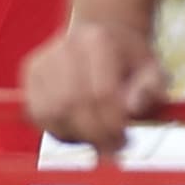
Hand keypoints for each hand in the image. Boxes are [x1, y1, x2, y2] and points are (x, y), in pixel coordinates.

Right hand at [23, 15, 168, 152]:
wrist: (104, 37)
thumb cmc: (131, 63)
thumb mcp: (153, 72)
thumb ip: (150, 89)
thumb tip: (132, 108)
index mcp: (98, 40)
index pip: (101, 93)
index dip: (113, 124)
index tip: (125, 140)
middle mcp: (67, 45)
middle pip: (73, 103)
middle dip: (94, 133)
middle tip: (112, 147)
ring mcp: (45, 58)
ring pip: (52, 111)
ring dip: (75, 134)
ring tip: (95, 137)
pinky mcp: (31, 73)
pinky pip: (38, 113)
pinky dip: (57, 129)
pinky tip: (77, 128)